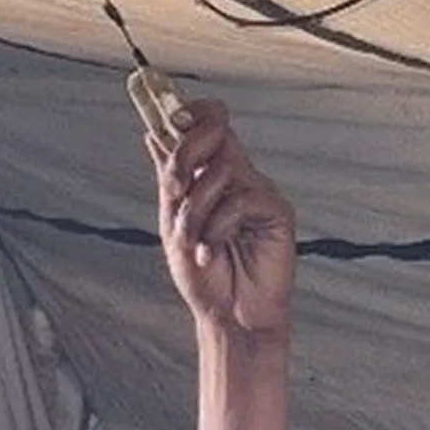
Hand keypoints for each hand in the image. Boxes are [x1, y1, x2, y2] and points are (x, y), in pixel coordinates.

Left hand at [146, 100, 295, 336]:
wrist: (228, 317)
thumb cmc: (204, 277)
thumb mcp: (174, 225)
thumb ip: (170, 179)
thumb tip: (152, 134)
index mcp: (210, 175)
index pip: (206, 123)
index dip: (188, 112)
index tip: (167, 120)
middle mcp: (236, 176)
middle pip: (216, 129)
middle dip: (185, 153)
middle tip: (173, 189)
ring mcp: (258, 191)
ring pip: (221, 170)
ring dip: (195, 209)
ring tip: (192, 242)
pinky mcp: (276, 212)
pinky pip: (240, 201)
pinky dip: (217, 228)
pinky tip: (212, 252)